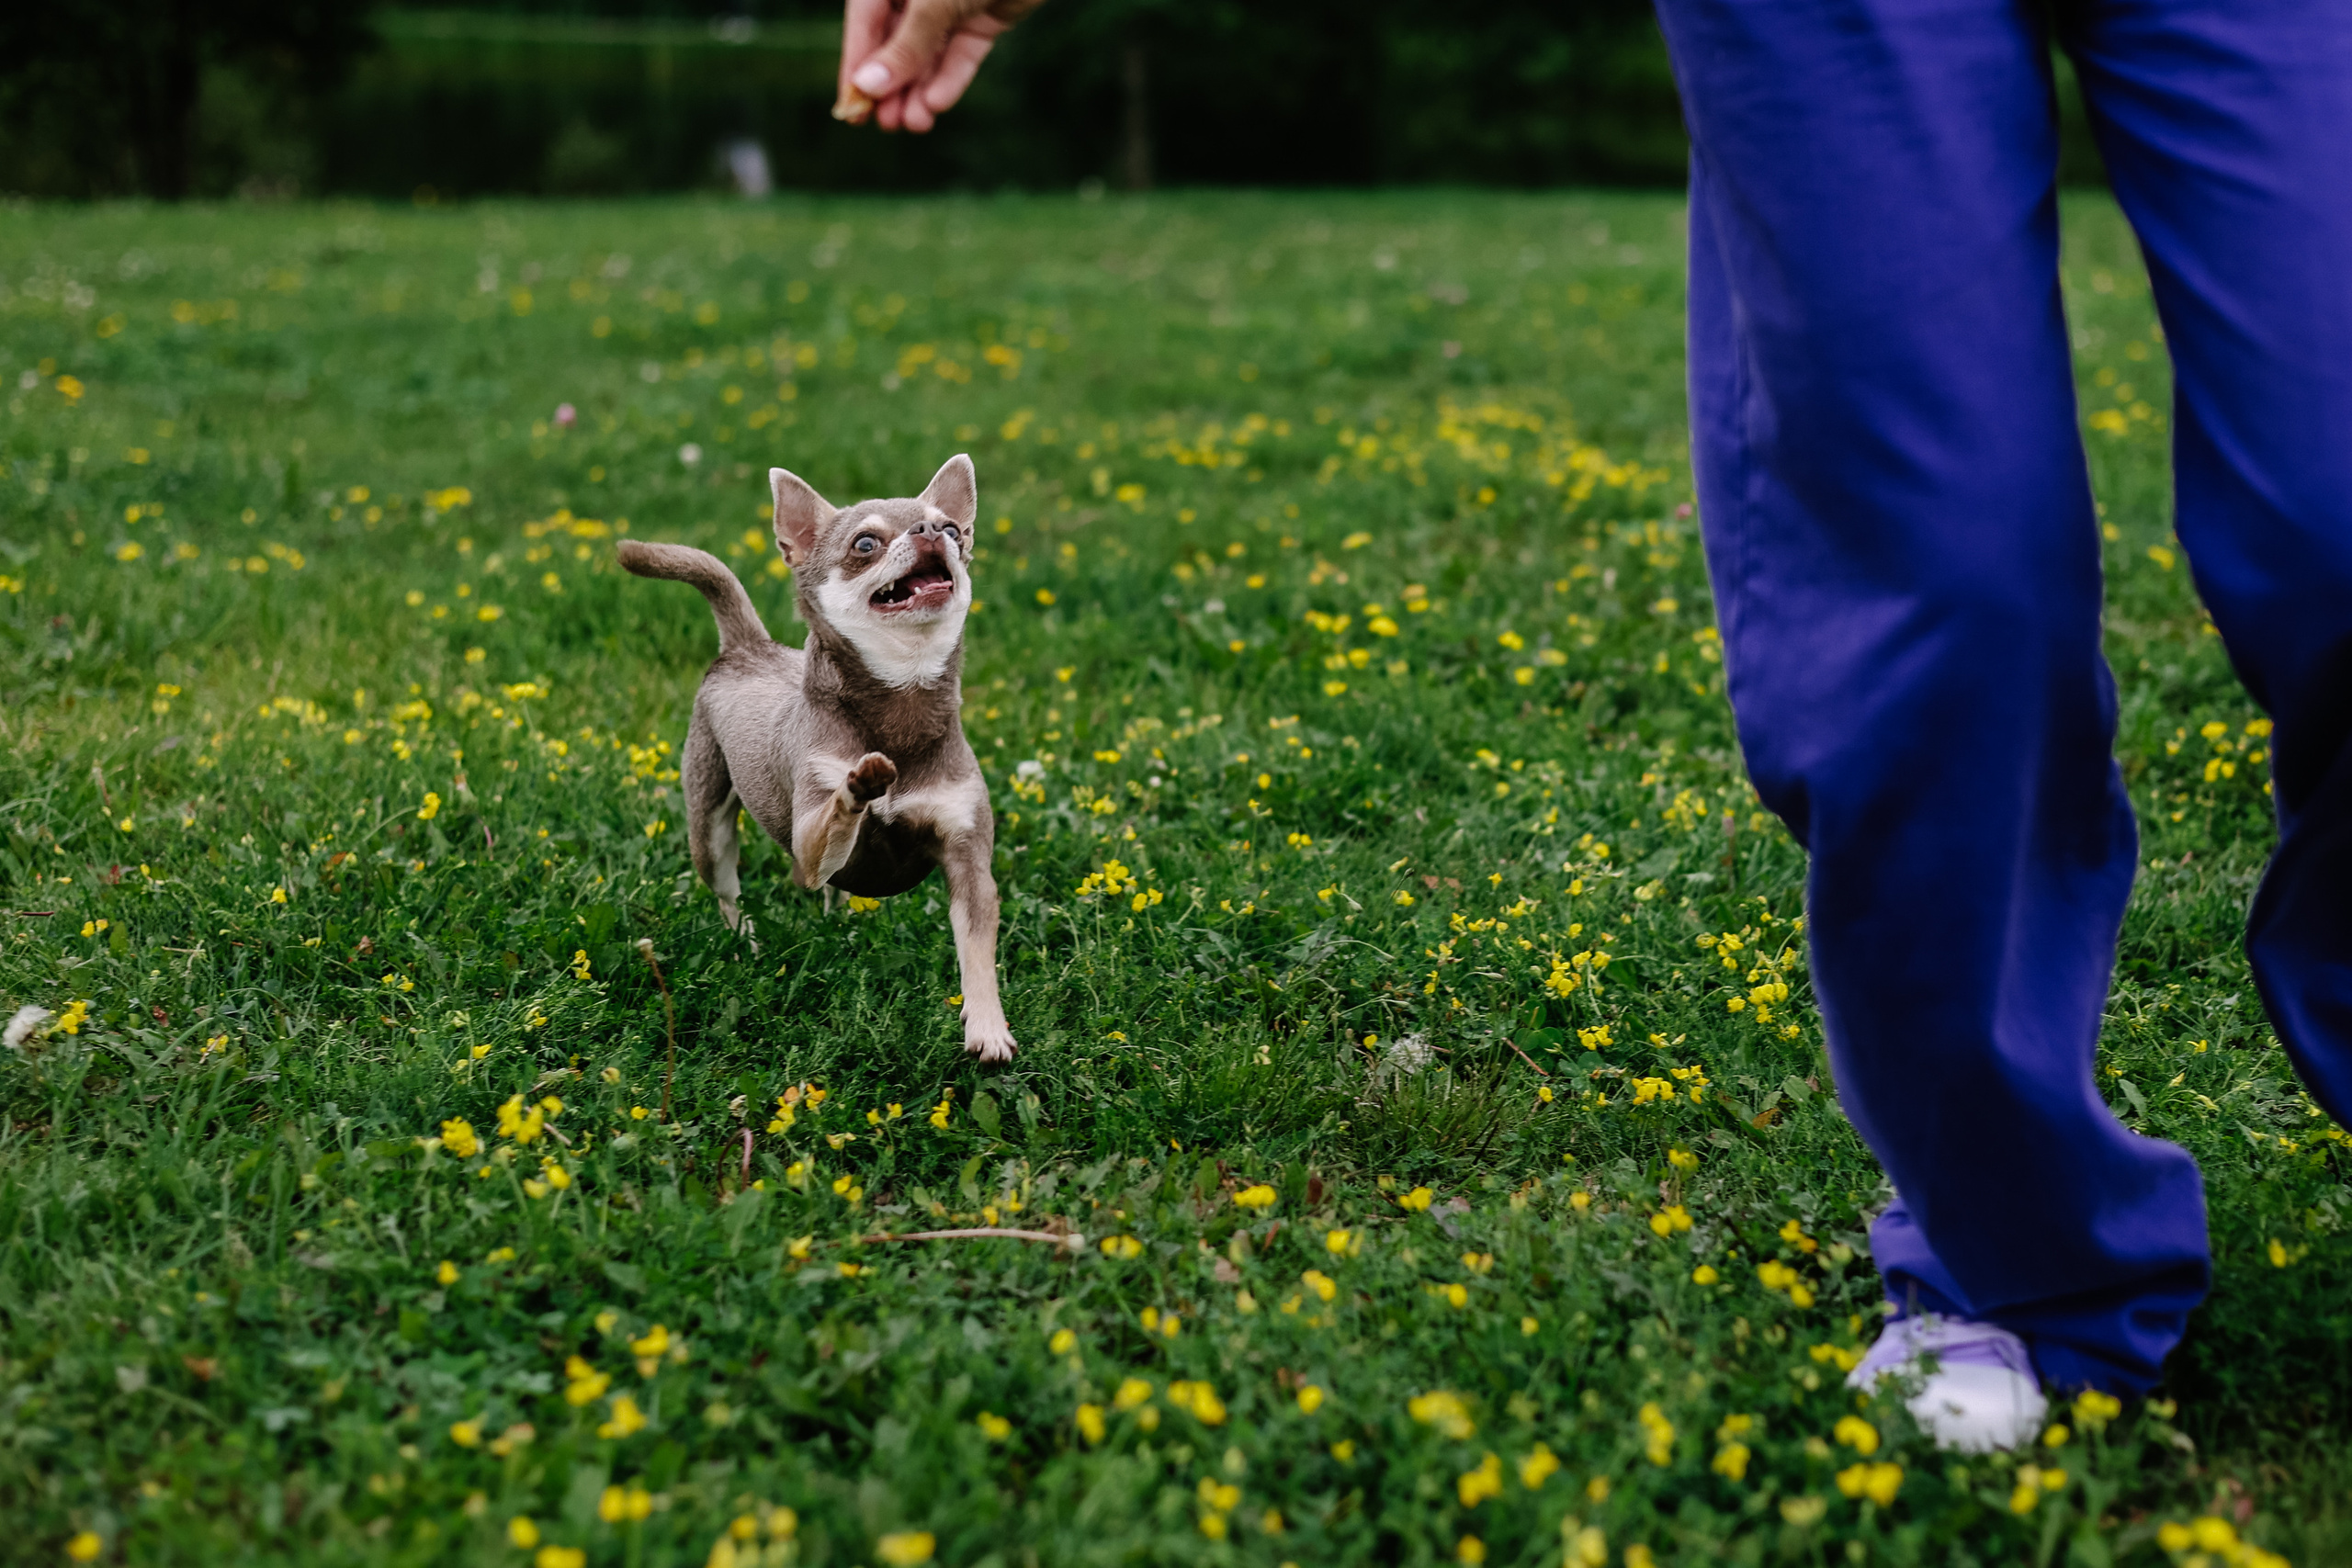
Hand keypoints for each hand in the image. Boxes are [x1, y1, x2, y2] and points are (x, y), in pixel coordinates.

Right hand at [835, 0, 1046, 132]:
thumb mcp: (932, 5)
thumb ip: (905, 46)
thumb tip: (867, 88)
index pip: (864, 26)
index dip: (858, 68)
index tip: (852, 111)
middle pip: (896, 45)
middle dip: (894, 86)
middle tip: (888, 125)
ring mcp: (950, 6)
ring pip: (929, 55)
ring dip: (920, 90)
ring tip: (916, 123)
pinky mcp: (981, 19)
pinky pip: (960, 54)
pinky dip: (950, 78)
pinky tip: (937, 103)